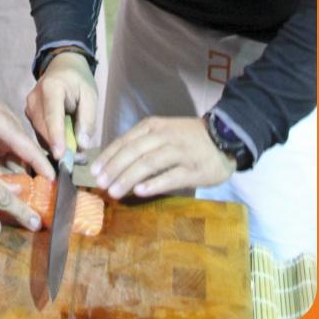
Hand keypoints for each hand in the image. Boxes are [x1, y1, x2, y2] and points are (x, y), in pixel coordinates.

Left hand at [0, 63, 53, 179]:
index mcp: (4, 124)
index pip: (28, 147)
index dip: (41, 165)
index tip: (54, 181)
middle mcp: (9, 129)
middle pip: (23, 157)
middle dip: (22, 177)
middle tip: (11, 194)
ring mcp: (4, 131)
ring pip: (13, 157)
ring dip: (9, 173)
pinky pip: (4, 154)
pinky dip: (0, 166)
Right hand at [25, 51, 97, 160]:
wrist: (62, 67)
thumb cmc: (79, 81)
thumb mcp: (90, 95)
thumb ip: (88, 119)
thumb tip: (82, 145)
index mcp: (51, 88)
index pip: (52, 115)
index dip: (56, 136)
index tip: (61, 155)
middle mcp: (34, 98)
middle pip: (44, 129)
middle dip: (60, 147)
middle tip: (79, 160)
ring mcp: (29, 107)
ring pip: (41, 134)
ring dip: (57, 146)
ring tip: (75, 153)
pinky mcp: (29, 115)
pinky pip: (40, 133)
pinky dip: (52, 142)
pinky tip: (65, 145)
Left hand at [90, 116, 236, 198]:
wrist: (224, 137)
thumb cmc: (187, 138)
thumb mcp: (162, 132)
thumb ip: (141, 144)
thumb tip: (114, 163)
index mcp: (152, 127)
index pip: (125, 141)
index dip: (108, 156)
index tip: (93, 171)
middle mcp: (163, 137)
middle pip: (133, 152)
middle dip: (114, 169)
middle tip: (99, 184)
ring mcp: (179, 152)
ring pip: (148, 164)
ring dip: (128, 177)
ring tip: (114, 191)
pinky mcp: (194, 169)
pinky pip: (171, 176)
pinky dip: (154, 183)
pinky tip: (140, 192)